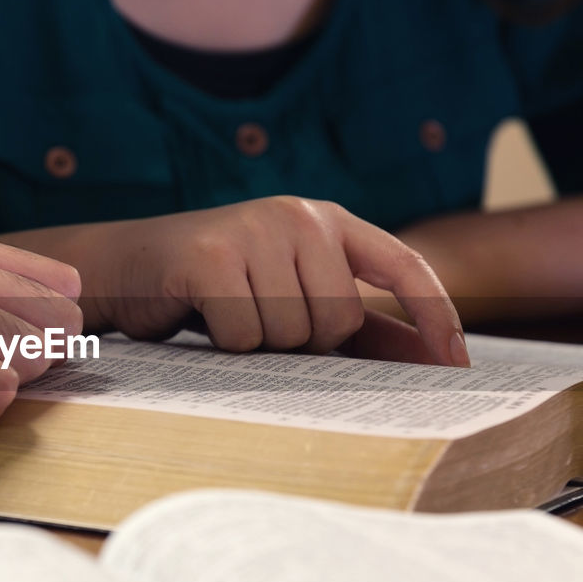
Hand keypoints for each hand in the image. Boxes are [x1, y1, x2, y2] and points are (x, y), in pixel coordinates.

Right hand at [76, 197, 467, 363]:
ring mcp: (253, 230)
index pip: (403, 266)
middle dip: (304, 343)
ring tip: (227, 317)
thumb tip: (430, 361)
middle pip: (339, 321)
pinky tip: (202, 318)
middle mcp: (297, 215)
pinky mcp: (211, 257)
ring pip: (292, 334)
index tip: (457, 366)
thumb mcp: (292, 295)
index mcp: (327, 221)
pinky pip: (246, 337)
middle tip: (260, 320)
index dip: (435, 316)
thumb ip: (356, 324)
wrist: (125, 267)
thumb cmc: (216, 287)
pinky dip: (224, 346)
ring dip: (260, 347)